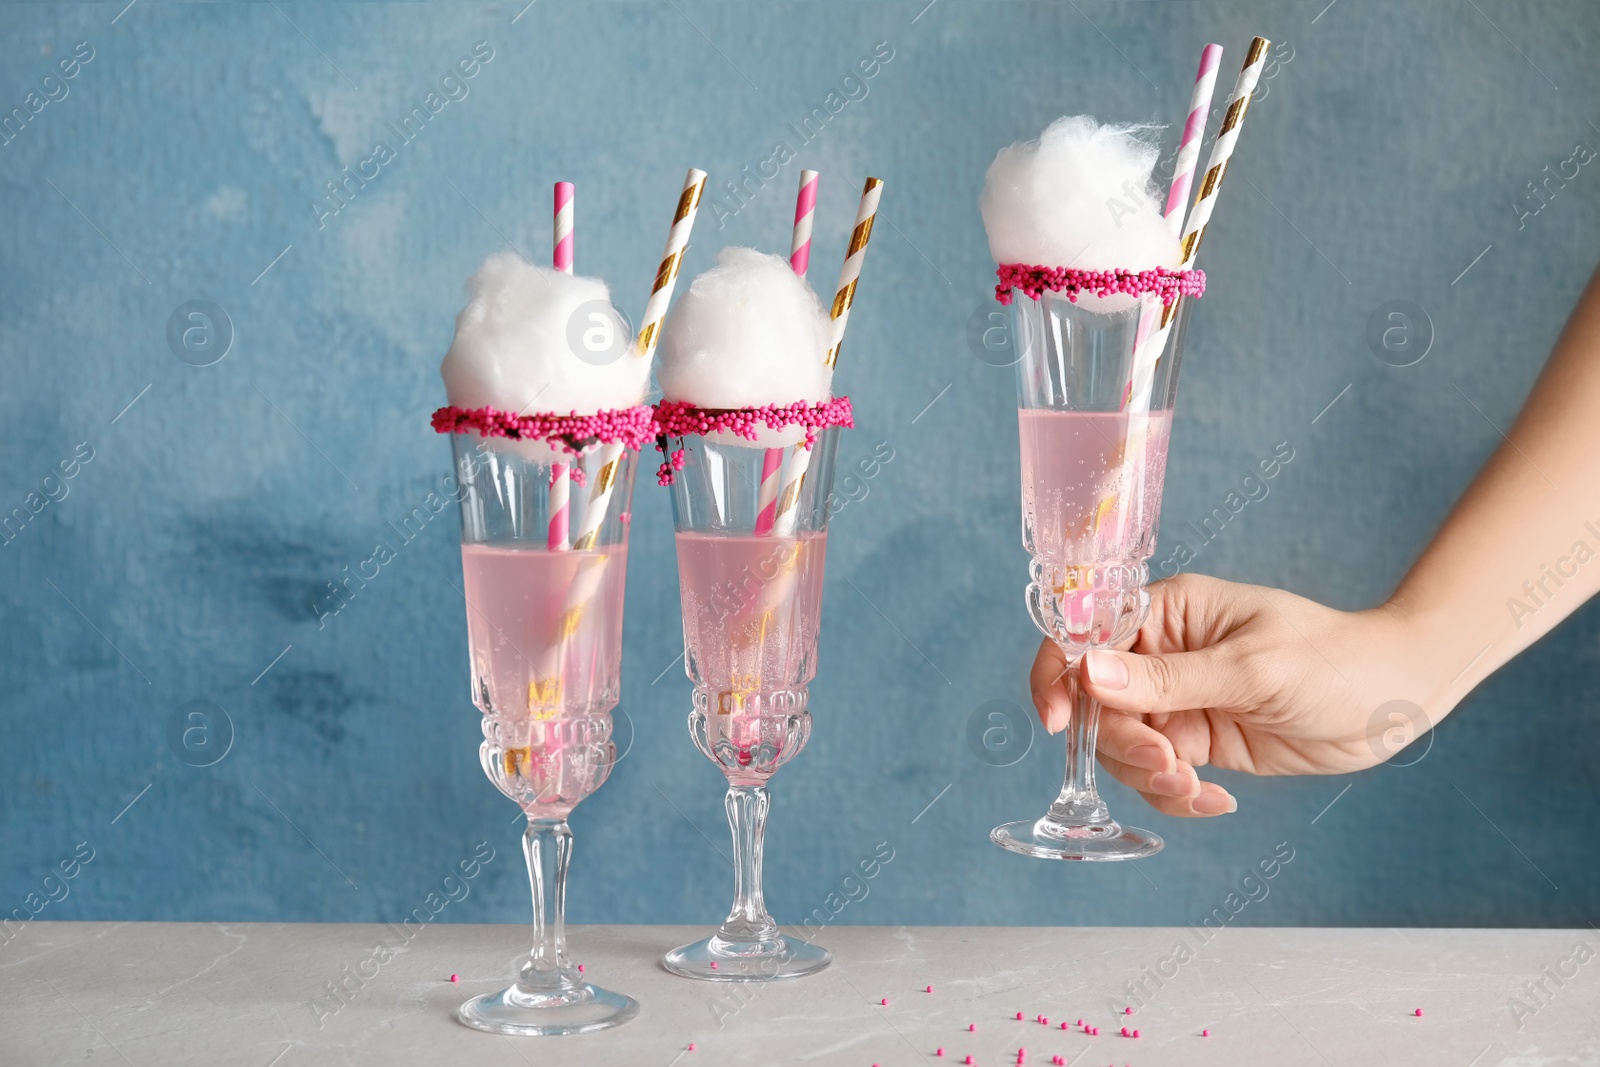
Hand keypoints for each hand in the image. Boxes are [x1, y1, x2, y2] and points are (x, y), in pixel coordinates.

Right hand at [1029, 573, 1433, 817]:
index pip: (1084, 634)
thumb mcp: (1248, 668)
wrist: (1393, 701)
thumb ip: (1165, 678)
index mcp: (1164, 612)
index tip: (1057, 721)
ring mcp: (1178, 700)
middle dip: (1123, 743)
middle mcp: (1161, 655)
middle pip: (1097, 704)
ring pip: (1123, 747)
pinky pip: (1160, 774)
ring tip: (1197, 787)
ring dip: (1152, 775)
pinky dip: (1178, 794)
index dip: (1059, 675)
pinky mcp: (1198, 741)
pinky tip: (1216, 800)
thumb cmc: (1331, 659)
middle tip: (1168, 763)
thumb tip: (1088, 674)